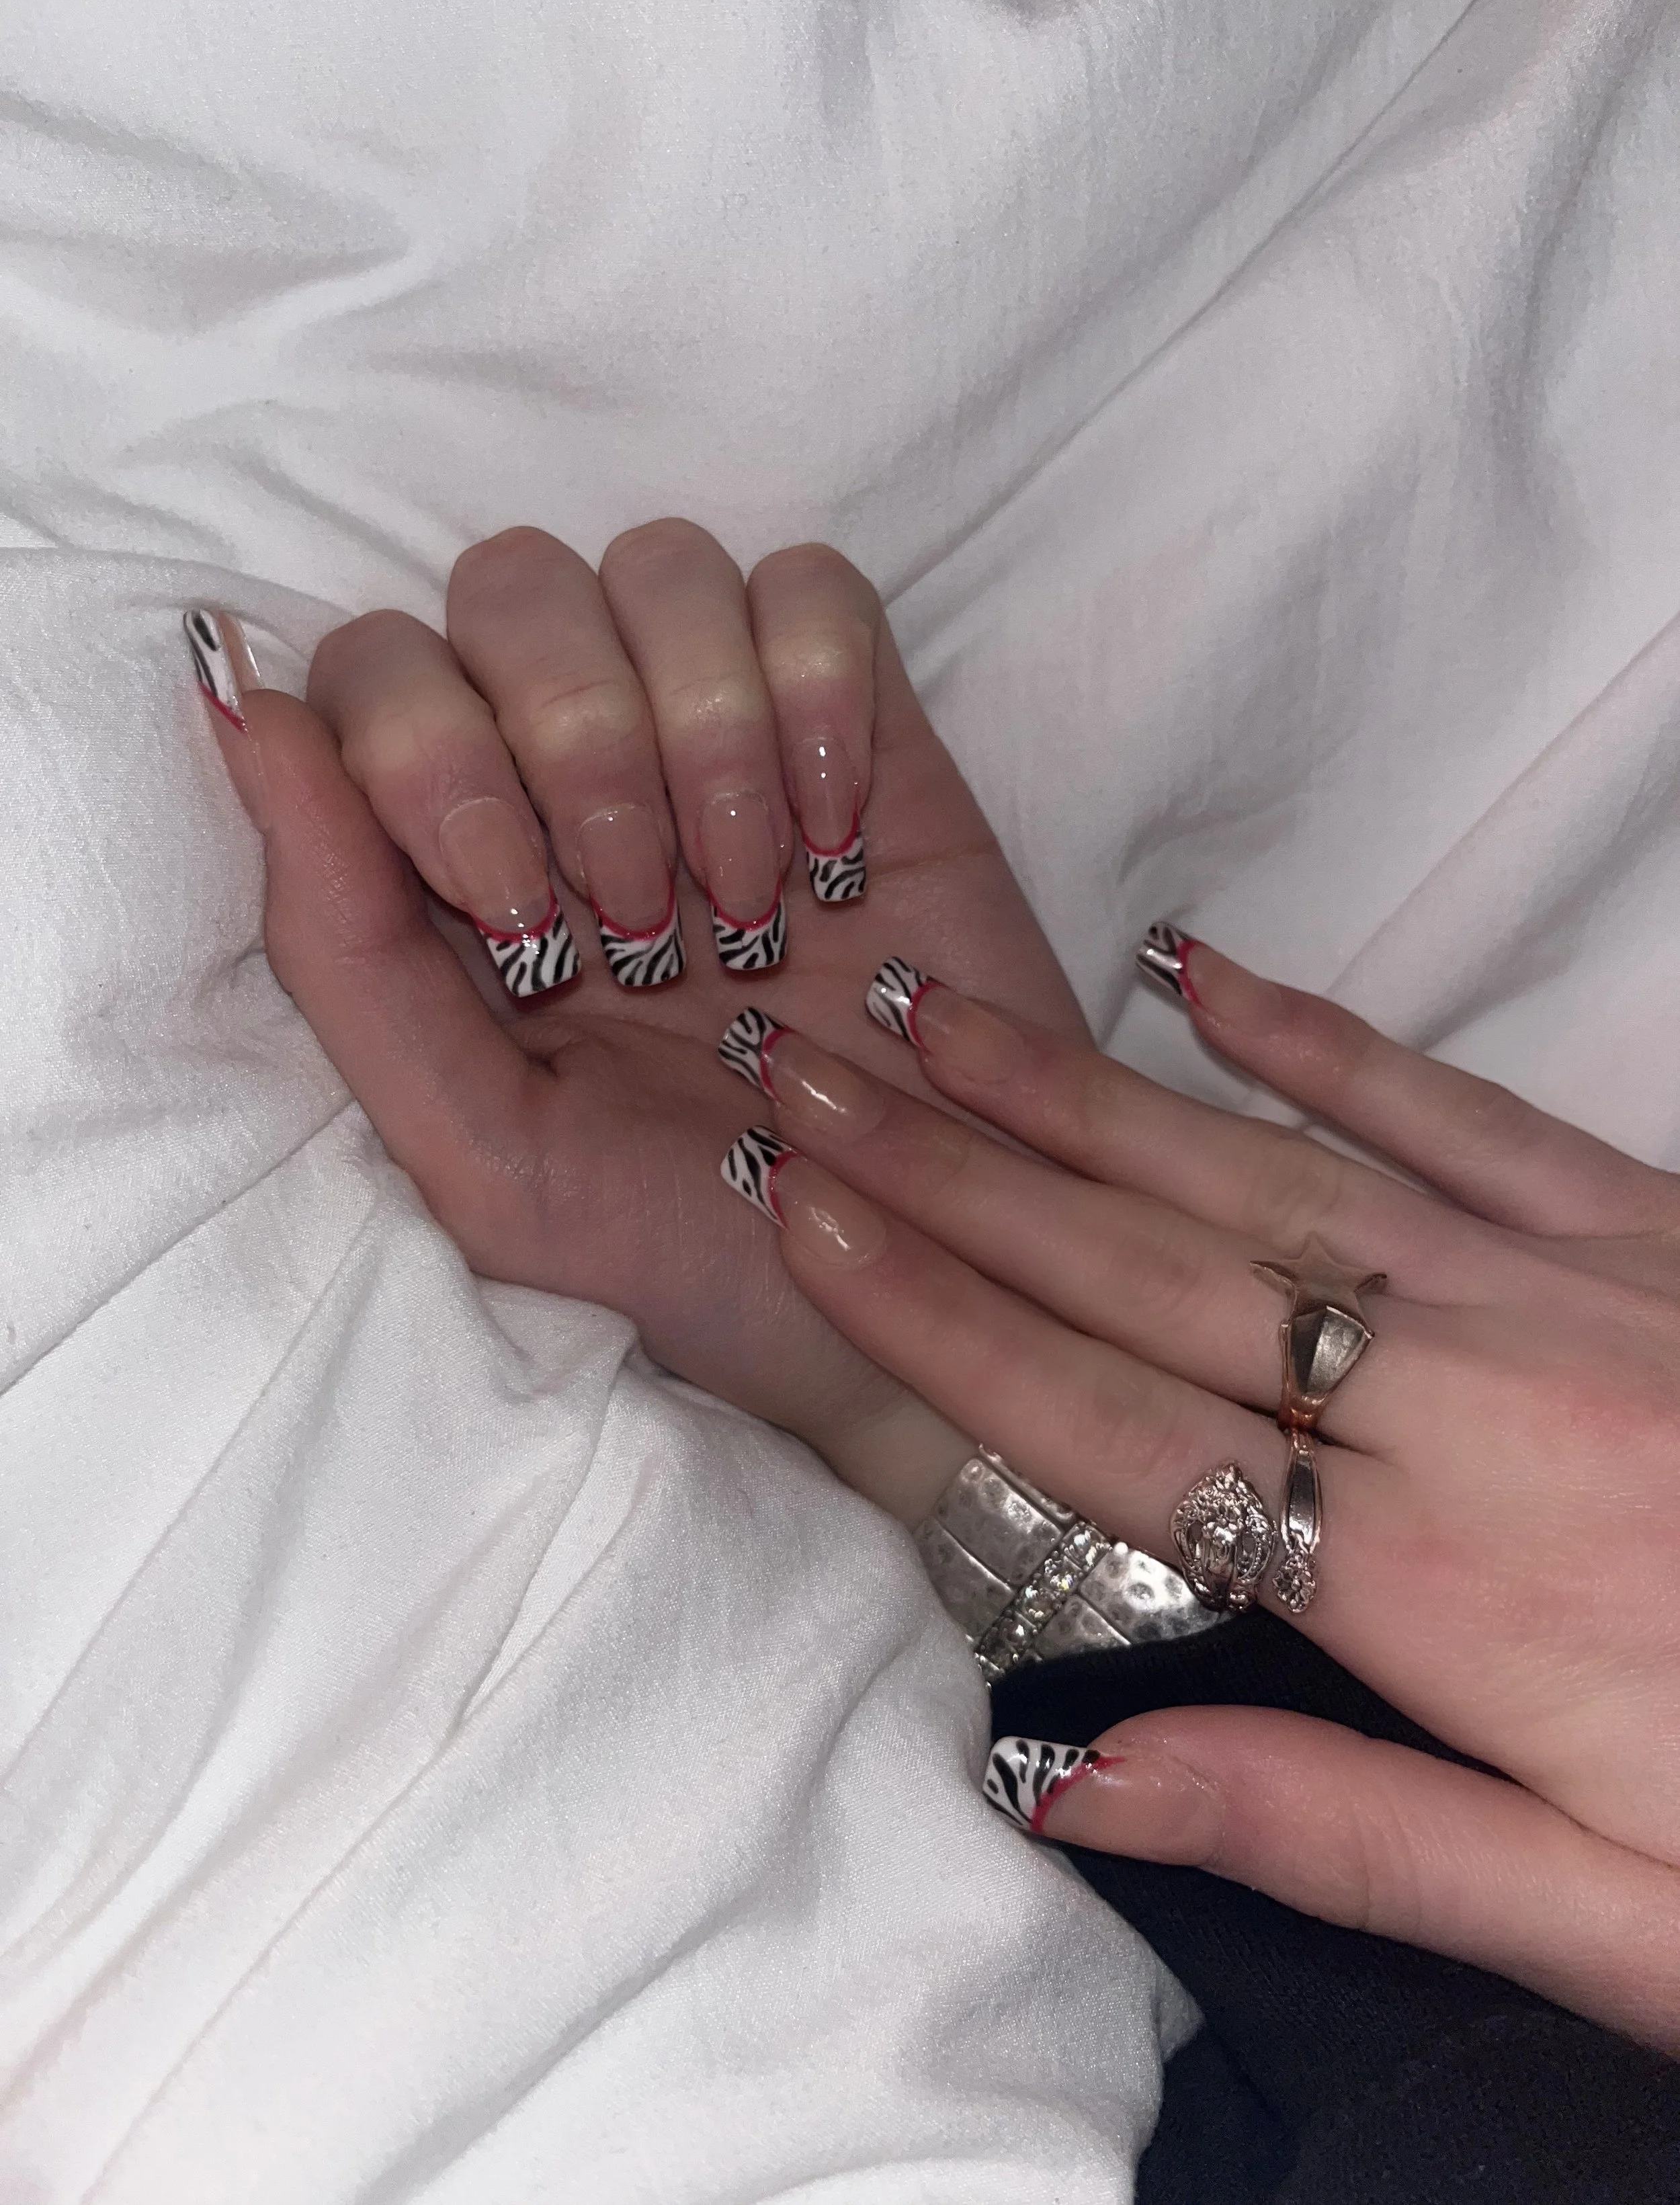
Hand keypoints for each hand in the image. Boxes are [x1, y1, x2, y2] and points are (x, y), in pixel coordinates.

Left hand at [188, 524, 1085, 1517]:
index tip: (520, 921)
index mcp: (454, 871)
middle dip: (575, 741)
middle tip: (643, 922)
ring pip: (662, 562)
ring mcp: (723, 742)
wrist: (909, 1285)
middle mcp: (573, 780)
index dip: (430, 756)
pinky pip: (818, 588)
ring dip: (704, 728)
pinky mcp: (865, 734)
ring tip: (752, 902)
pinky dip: (819, 693)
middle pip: (511, 581)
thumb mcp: (484, 1159)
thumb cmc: (688, 1249)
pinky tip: (838, 838)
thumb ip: (341, 949)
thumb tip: (243, 709)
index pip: (375, 670)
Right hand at [714, 939, 1679, 2050]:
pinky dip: (1313, 1034)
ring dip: (1073, 1092)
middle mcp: (1465, 1405)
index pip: (1109, 1423)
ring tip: (927, 1023)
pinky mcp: (1649, 1226)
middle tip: (802, 1076)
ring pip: (1259, 1172)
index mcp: (1430, 1585)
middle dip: (949, 1171)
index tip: (804, 1218)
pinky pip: (1449, 1108)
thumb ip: (1333, 1835)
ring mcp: (1559, 1291)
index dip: (936, 1316)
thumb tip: (1059, 1776)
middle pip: (1144, 1269)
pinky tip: (1193, 969)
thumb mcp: (1609, 1928)